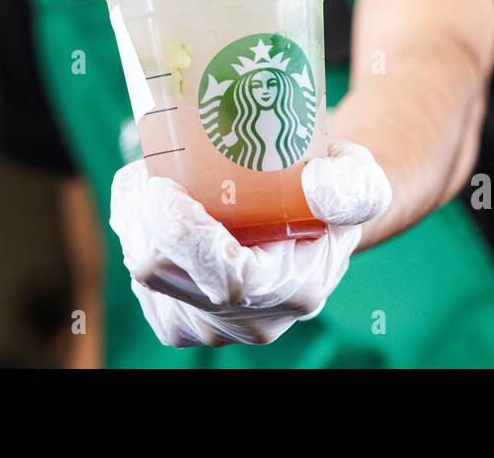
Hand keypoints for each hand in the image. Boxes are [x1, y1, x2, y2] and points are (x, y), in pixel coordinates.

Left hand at [108, 140, 392, 346]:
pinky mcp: (177, 319)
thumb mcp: (359, 179)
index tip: (162, 184)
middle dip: (144, 216)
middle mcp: (248, 322)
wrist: (311, 221)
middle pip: (163, 276)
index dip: (182, 234)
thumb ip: (351, 186)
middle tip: (154, 167)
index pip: (223, 278)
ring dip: (137, 218)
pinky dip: (135, 232)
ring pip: (141, 274)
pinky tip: (160, 205)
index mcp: (293, 292)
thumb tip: (318, 186)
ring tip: (164, 179)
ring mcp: (208, 326)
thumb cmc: (331, 193)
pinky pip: (135, 276)